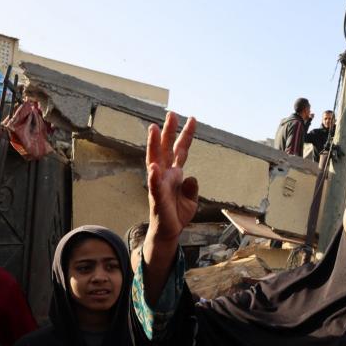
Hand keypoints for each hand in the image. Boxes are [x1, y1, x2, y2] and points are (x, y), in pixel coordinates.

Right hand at [142, 112, 196, 304]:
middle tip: (171, 113)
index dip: (186, 134)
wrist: (170, 232)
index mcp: (175, 173)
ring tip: (154, 129)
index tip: (191, 118)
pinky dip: (154, 177)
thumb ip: (192, 187)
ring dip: (154, 146)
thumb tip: (191, 177)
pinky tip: (154, 167)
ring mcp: (160, 184)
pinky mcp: (157, 198)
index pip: (181, 150)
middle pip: (167, 149)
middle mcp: (165, 175)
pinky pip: (155, 186)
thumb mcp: (192, 199)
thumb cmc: (177, 213)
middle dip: (169, 131)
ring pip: (156, 161)